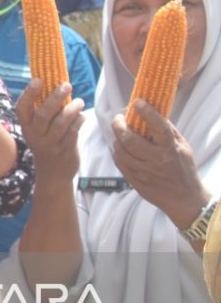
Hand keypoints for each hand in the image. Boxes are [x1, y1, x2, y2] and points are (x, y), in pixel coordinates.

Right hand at [17, 80, 83, 187]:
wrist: (53, 174)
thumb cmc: (46, 144)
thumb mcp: (39, 130)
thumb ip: (45, 112)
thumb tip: (57, 85)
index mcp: (27, 127)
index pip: (22, 108)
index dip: (28, 93)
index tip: (38, 80)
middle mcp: (36, 135)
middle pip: (44, 115)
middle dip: (55, 98)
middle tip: (66, 85)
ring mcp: (50, 144)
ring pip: (60, 124)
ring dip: (72, 110)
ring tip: (80, 101)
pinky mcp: (65, 150)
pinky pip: (73, 133)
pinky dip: (79, 122)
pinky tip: (82, 116)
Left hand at [112, 102, 209, 228]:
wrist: (184, 199)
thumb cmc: (184, 169)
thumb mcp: (183, 147)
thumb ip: (168, 131)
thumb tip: (152, 112)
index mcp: (170, 149)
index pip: (159, 128)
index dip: (147, 113)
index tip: (137, 102)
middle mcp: (156, 160)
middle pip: (130, 140)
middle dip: (119, 125)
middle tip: (118, 118)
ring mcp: (144, 172)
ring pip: (120, 151)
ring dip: (117, 139)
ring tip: (120, 134)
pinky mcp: (135, 181)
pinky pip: (119, 163)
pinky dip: (117, 153)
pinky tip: (121, 148)